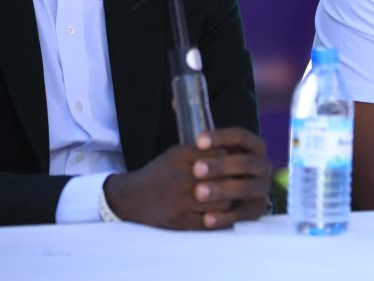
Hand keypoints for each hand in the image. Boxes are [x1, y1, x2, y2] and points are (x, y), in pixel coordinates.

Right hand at [104, 128, 271, 230]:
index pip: (219, 156)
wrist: (131, 198)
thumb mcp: (176, 154)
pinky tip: (223, 213)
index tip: (237, 163)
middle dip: (235, 181)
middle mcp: (181, 178)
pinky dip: (221, 219)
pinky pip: (210, 222)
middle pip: (223, 179)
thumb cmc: (160, 174)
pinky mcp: (180, 221)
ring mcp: (181, 202)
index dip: (231, 161)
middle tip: (242, 182)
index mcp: (181, 158)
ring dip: (231, 201)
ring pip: (222, 203)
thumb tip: (231, 151)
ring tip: (235, 198)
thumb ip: (201, 152)